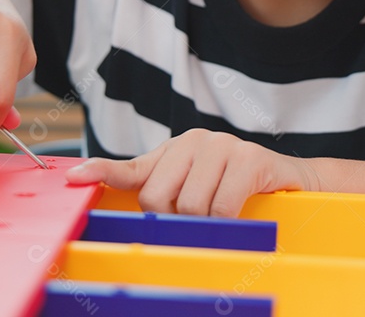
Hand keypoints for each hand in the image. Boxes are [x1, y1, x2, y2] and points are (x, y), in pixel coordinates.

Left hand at [65, 128, 318, 217]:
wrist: (291, 181)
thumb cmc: (236, 188)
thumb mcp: (194, 189)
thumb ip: (160, 191)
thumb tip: (122, 206)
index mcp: (174, 150)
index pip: (131, 166)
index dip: (100, 171)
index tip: (73, 177)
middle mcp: (194, 141)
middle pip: (158, 198)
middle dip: (176, 218)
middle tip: (200, 215)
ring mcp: (223, 146)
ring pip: (191, 206)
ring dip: (208, 222)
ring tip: (225, 211)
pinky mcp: (250, 159)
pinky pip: (223, 206)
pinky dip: (230, 220)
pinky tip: (242, 210)